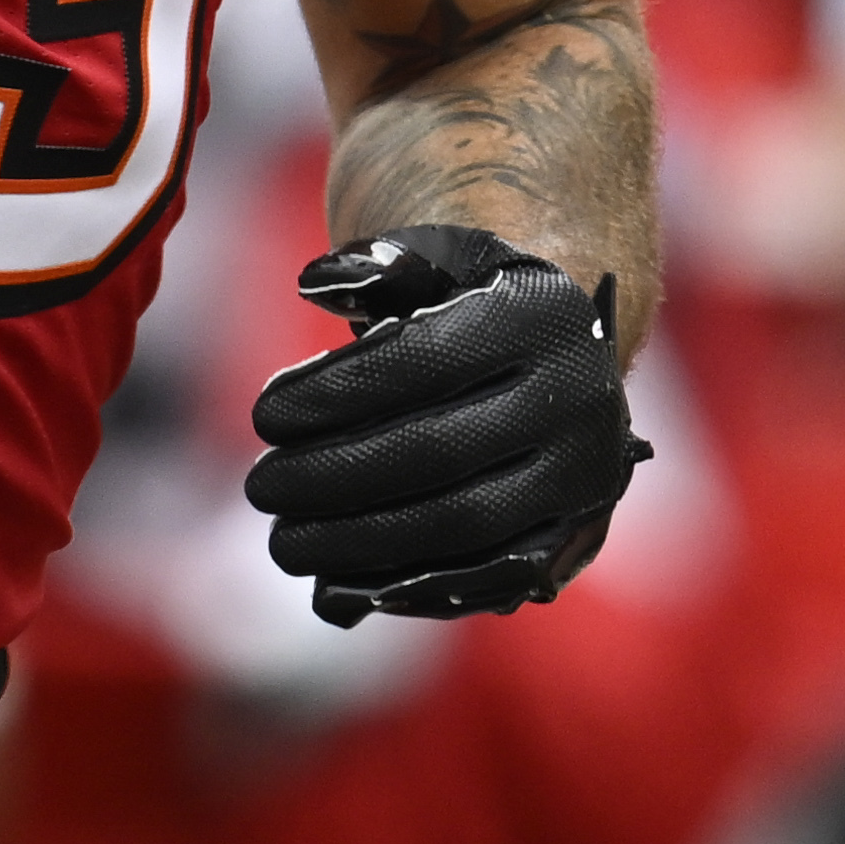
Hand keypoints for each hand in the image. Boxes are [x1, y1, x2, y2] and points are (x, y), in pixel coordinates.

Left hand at [244, 224, 649, 625]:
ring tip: (285, 539)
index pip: (421, 361)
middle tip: (261, 487)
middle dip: (334, 476)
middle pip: (437, 452)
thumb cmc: (469, 304)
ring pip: (462, 525)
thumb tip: (316, 283)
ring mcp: (583, 475)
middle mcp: (580, 395)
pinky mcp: (573, 538)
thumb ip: (377, 267)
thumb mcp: (435, 262)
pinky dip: (404, 581)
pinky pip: (483, 576)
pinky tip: (337, 574)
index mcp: (543, 313)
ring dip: (359, 540)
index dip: (332, 395)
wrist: (558, 360)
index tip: (262, 417)